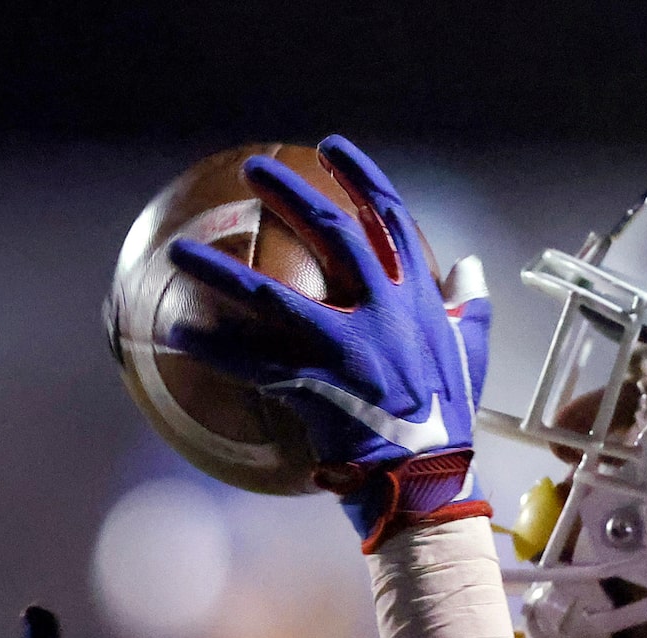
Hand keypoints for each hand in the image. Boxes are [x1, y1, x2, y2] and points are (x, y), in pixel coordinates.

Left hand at [162, 135, 492, 547]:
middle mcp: (384, 313)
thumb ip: (469, 306)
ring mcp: (348, 350)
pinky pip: (250, 364)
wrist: (431, 480)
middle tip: (252, 170)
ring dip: (219, 270)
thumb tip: (471, 268)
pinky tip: (174, 331)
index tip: (333, 148)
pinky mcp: (316, 388)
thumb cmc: (449, 420)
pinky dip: (212, 348)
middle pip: (331, 234)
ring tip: (179, 251)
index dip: (362, 177)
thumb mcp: (470, 355)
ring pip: (271, 297)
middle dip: (289, 193)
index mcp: (419, 299)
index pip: (391, 220)